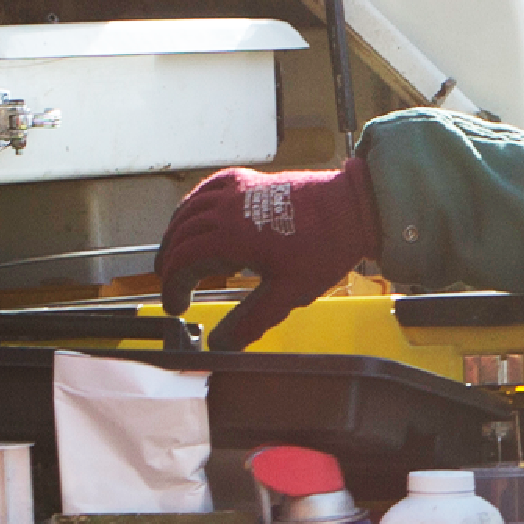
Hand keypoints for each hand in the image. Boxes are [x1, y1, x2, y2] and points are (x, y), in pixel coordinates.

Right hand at [157, 161, 377, 350]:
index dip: (172, 285)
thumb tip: (220, 344)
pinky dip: (194, 204)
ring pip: (189, 208)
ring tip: (177, 257)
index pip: (183, 259)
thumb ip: (251, 320)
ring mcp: (237, 189)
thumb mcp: (287, 293)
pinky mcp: (249, 179)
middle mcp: (227, 207)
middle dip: (170, 264)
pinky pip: (208, 187)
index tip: (176, 306)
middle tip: (175, 289)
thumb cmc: (324, 248)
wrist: (353, 208)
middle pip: (180, 234)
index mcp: (232, 235)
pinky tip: (198, 217)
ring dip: (177, 234)